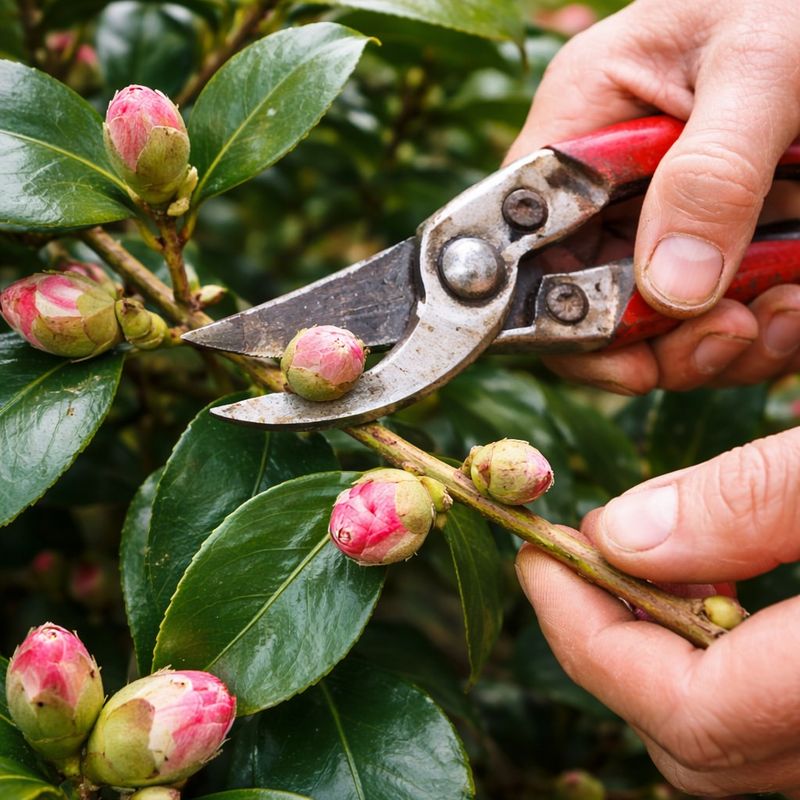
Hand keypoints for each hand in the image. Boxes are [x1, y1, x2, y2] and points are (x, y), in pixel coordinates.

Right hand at [507, 0, 799, 393]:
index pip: (531, 252)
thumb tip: (671, 289)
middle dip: (660, 343)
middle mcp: (609, 190)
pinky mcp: (716, 240)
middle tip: (733, 335)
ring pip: (658, 326)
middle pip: (592, 306)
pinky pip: (718, 314)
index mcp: (582, 130)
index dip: (562, 319)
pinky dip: (761, 330)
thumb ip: (713, 173)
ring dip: (721, 343)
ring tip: (786, 313)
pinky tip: (794, 307)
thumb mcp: (762, 63)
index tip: (633, 359)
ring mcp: (663, 220)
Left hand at [516, 427, 799, 795]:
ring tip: (641, 560)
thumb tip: (620, 536)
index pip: (685, 710)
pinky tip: (712, 584)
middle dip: (606, 643)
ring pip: (725, 734)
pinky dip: (712, 657)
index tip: (535, 558)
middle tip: (573, 557)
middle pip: (692, 739)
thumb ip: (748, 502)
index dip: (584, 635)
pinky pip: (762, 712)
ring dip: (657, 652)